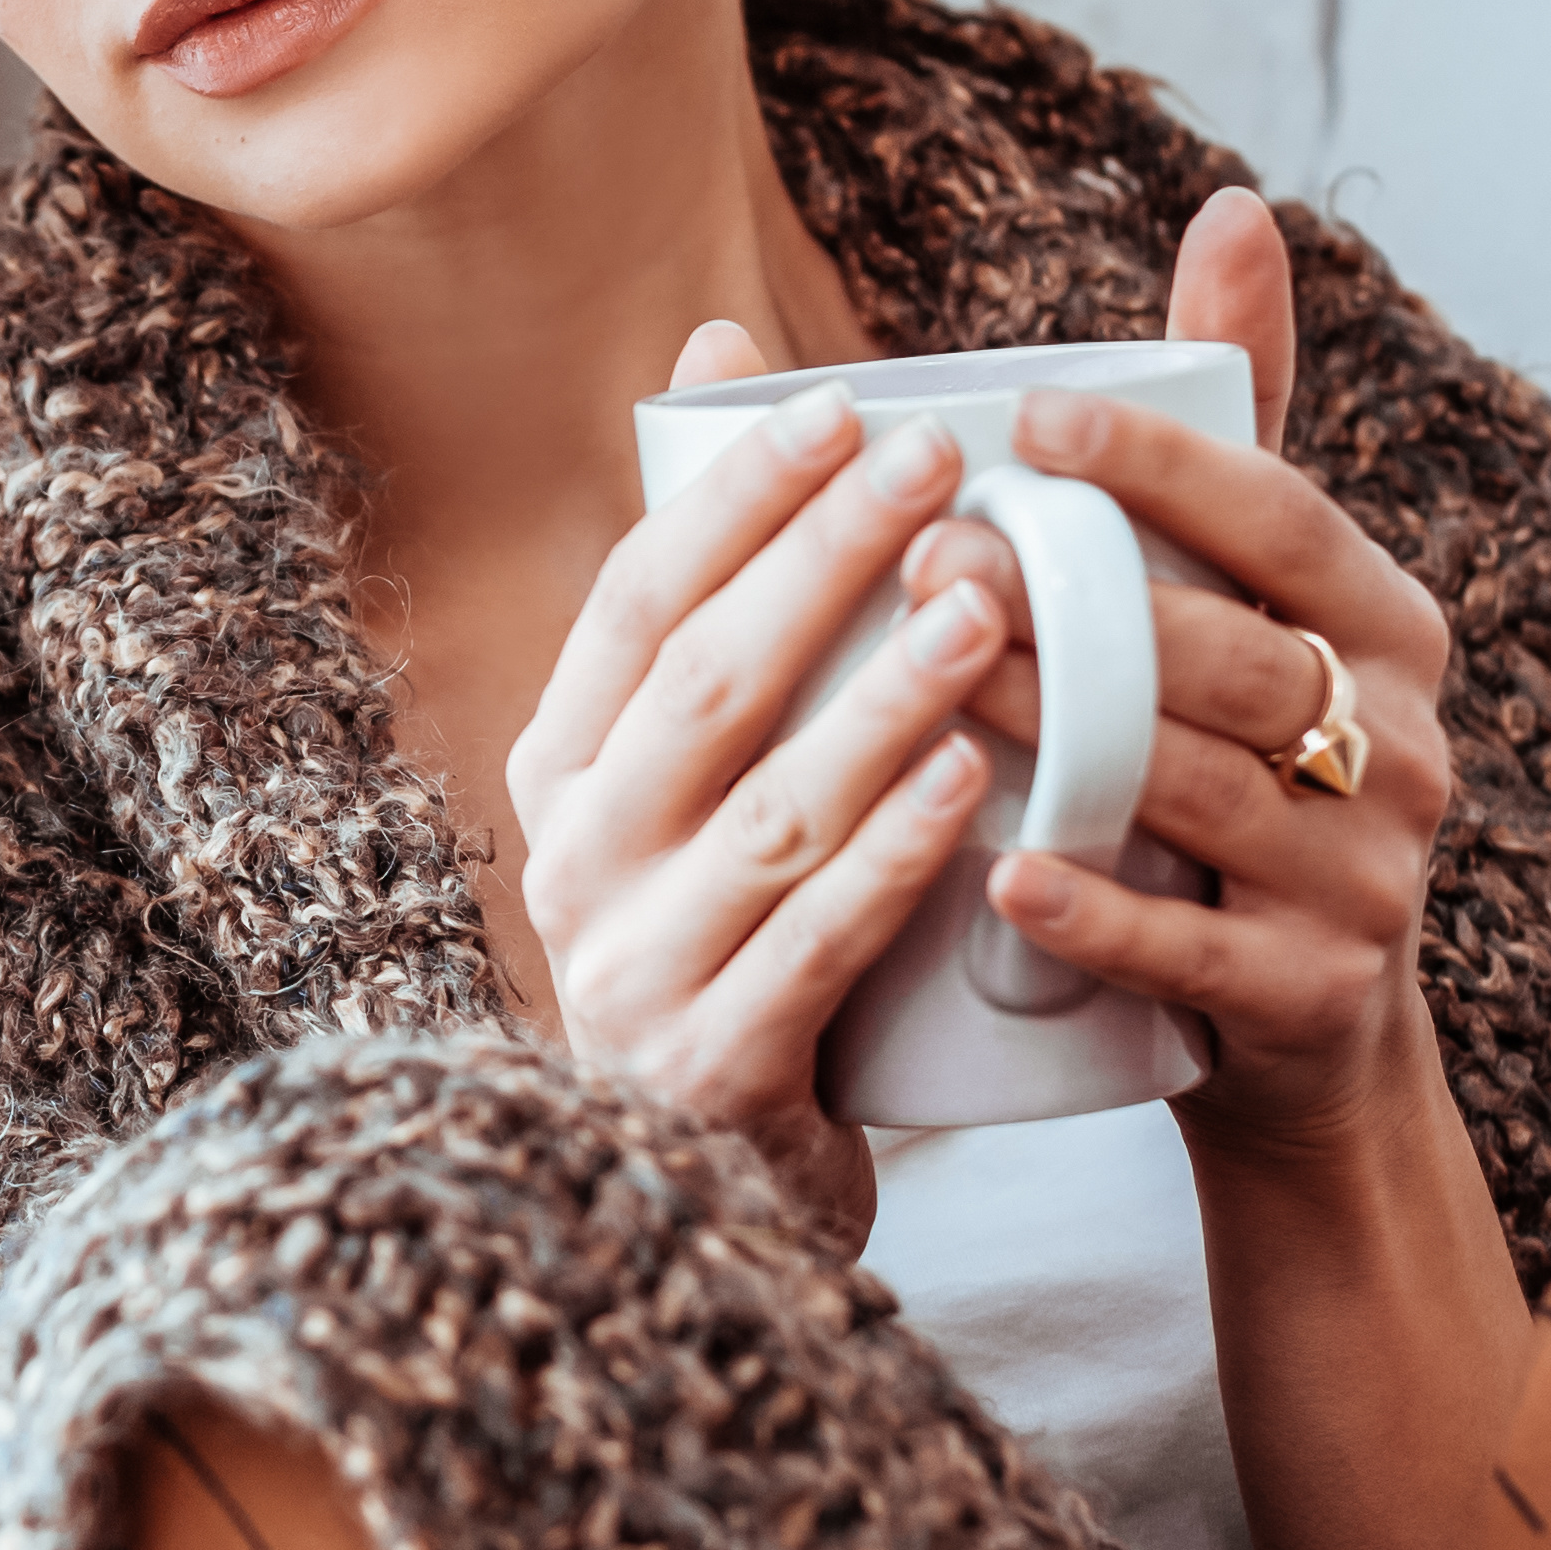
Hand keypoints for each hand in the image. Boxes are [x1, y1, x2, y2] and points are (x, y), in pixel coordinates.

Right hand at [500, 330, 1007, 1248]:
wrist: (724, 1198)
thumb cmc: (746, 937)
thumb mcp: (715, 778)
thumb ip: (732, 591)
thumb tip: (719, 351)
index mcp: (563, 771)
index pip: (636, 599)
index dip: (736, 499)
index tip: (843, 403)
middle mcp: (572, 863)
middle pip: (702, 681)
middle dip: (821, 560)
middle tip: (940, 462)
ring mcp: (630, 974)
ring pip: (766, 807)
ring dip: (882, 699)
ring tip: (988, 605)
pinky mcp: (709, 1074)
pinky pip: (810, 944)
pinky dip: (892, 859)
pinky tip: (975, 785)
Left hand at [904, 187, 1458, 1153]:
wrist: (1298, 1035)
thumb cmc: (1236, 766)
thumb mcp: (1255, 598)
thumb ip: (1236, 419)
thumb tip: (1234, 205)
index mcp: (1385, 622)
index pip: (1276, 514)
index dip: (1159, 462)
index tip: (1021, 414)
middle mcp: (1400, 740)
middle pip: (1231, 653)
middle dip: (1081, 602)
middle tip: (928, 554)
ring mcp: (1368, 878)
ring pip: (1202, 789)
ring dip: (1061, 735)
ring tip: (926, 684)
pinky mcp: (1314, 1001)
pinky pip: (1195, 951)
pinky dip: (1094, 917)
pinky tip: (994, 882)